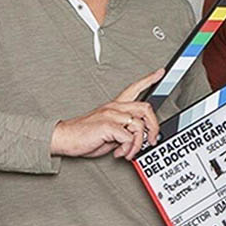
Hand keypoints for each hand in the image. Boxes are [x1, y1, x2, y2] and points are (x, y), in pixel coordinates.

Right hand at [50, 69, 164, 161]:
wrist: (65, 138)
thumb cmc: (84, 136)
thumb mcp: (109, 132)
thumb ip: (124, 130)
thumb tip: (138, 138)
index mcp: (115, 106)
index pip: (134, 88)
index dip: (149, 79)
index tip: (160, 73)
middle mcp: (114, 107)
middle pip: (146, 108)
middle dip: (154, 126)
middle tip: (151, 140)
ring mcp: (111, 115)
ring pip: (139, 125)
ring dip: (138, 144)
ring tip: (128, 152)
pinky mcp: (108, 125)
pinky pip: (129, 137)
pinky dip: (128, 149)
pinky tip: (119, 152)